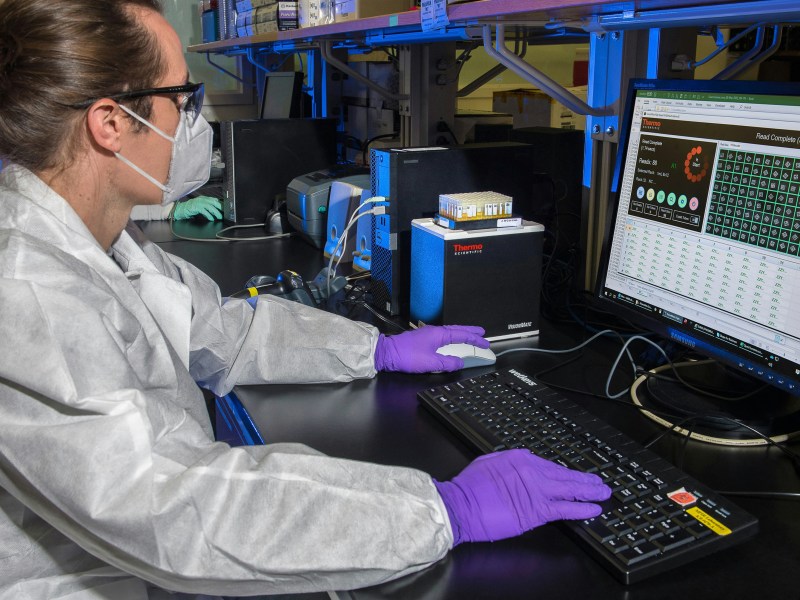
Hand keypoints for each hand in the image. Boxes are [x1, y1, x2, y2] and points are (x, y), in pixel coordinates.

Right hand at [173, 195, 222, 220]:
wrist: (180, 209)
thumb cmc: (190, 209)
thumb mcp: (200, 207)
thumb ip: (207, 207)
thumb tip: (215, 211)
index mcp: (204, 198)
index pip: (214, 200)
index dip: (221, 204)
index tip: (225, 208)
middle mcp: (202, 199)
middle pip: (214, 202)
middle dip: (220, 208)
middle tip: (225, 213)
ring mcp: (199, 202)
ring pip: (210, 206)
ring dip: (216, 212)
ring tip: (219, 217)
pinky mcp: (196, 207)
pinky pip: (204, 211)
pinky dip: (209, 215)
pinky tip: (211, 218)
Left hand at [374, 325, 488, 372]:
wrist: (386, 354)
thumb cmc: (406, 356)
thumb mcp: (430, 363)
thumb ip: (448, 363)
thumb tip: (460, 362)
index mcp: (438, 334)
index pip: (462, 335)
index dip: (475, 339)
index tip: (485, 342)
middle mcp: (434, 331)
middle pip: (457, 330)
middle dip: (470, 332)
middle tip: (482, 333)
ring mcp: (427, 334)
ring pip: (450, 332)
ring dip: (461, 334)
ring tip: (470, 336)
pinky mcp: (422, 339)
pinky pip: (443, 336)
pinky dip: (452, 337)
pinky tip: (451, 342)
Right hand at [433, 449, 610, 544]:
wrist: (459, 505)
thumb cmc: (468, 488)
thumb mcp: (488, 464)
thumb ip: (507, 463)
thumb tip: (518, 465)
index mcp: (519, 458)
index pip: (549, 466)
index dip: (565, 473)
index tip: (574, 476)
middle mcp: (531, 471)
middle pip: (564, 475)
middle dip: (585, 480)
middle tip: (600, 482)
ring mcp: (536, 490)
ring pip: (570, 489)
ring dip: (589, 491)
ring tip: (603, 493)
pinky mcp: (537, 510)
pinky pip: (565, 508)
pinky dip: (582, 508)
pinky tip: (593, 509)